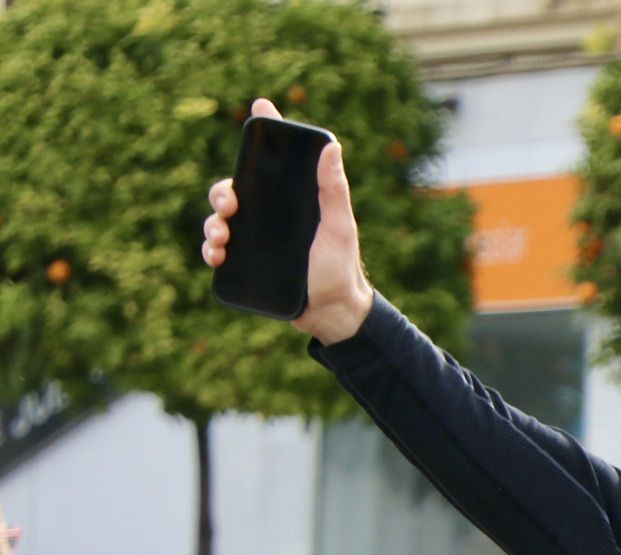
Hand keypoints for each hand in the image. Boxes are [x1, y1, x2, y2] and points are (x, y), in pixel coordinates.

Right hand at [201, 99, 374, 343]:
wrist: (333, 313)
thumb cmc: (341, 266)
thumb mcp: (339, 227)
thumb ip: (334, 190)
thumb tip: (332, 146)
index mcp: (289, 200)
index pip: (272, 162)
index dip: (264, 132)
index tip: (261, 106)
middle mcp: (268, 216)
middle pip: (233, 191)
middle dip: (222, 192)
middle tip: (229, 204)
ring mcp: (255, 240)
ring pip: (220, 221)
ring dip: (212, 223)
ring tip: (221, 235)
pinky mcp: (246, 265)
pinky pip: (218, 252)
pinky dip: (211, 250)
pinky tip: (215, 255)